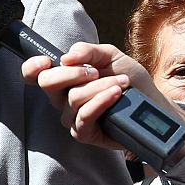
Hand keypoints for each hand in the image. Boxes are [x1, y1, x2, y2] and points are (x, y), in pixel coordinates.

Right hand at [21, 41, 184, 152]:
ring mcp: (72, 117)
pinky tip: (115, 95)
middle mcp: (63, 99)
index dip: (32, 68)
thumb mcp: (111, 56)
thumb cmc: (130, 80)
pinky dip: (101, 102)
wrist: (152, 103)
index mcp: (64, 79)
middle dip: (72, 73)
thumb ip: (88, 51)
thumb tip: (66, 57)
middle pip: (47, 83)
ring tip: (121, 83)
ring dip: (100, 86)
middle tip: (96, 71)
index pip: (34, 75)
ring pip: (73, 98)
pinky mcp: (84, 133)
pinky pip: (84, 116)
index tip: (47, 61)